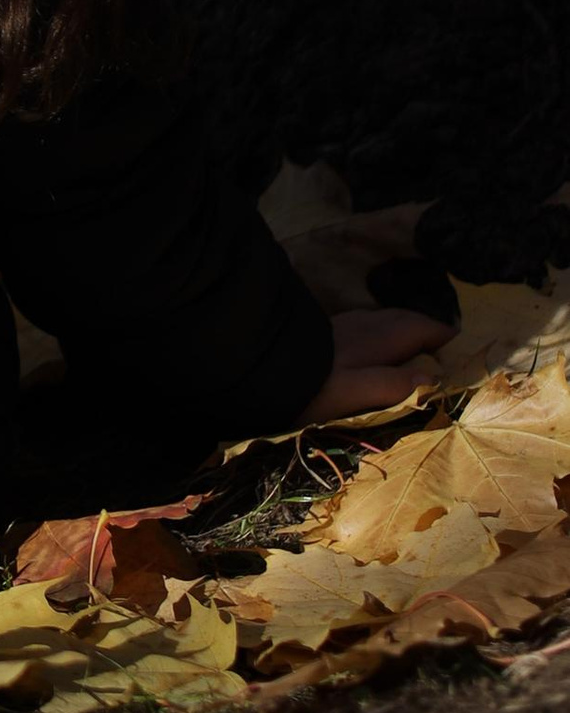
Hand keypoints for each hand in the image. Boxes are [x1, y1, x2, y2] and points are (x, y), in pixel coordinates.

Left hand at [297, 304, 451, 423]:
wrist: (251, 365)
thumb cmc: (306, 386)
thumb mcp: (352, 393)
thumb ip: (392, 385)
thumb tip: (433, 378)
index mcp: (374, 341)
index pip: (419, 329)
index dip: (441, 334)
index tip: (461, 342)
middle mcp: (360, 327)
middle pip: (400, 319)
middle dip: (422, 326)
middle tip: (440, 338)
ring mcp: (337, 326)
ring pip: (377, 319)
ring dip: (398, 325)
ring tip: (409, 337)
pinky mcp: (317, 331)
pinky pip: (358, 324)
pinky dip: (374, 329)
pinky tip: (366, 340)